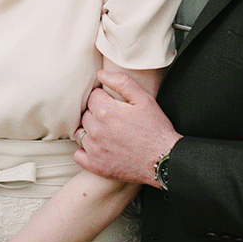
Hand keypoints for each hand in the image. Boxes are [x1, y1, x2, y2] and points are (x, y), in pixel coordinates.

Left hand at [74, 70, 180, 186]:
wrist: (164, 160)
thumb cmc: (156, 129)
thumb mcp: (144, 99)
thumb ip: (122, 83)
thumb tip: (100, 74)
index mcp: (106, 112)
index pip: (92, 97)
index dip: (104, 98)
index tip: (115, 105)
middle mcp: (97, 131)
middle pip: (85, 114)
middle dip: (97, 113)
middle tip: (114, 119)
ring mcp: (95, 150)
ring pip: (81, 133)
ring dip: (90, 131)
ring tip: (108, 133)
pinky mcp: (96, 166)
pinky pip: (78, 154)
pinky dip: (85, 150)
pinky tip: (99, 148)